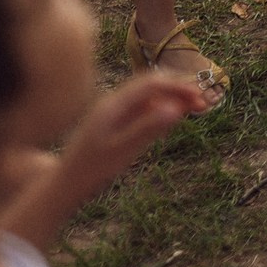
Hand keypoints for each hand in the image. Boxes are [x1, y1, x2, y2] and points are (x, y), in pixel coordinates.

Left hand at [0, 73, 203, 247]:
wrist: (64, 184)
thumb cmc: (92, 170)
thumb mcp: (123, 151)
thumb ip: (148, 128)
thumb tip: (177, 108)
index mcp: (114, 104)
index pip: (153, 83)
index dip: (179, 88)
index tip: (201, 101)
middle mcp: (112, 102)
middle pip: (151, 84)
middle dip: (179, 89)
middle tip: (203, 104)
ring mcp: (111, 110)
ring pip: (147, 94)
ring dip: (171, 98)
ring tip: (192, 109)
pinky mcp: (111, 121)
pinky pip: (140, 106)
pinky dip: (159, 107)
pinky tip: (168, 119)